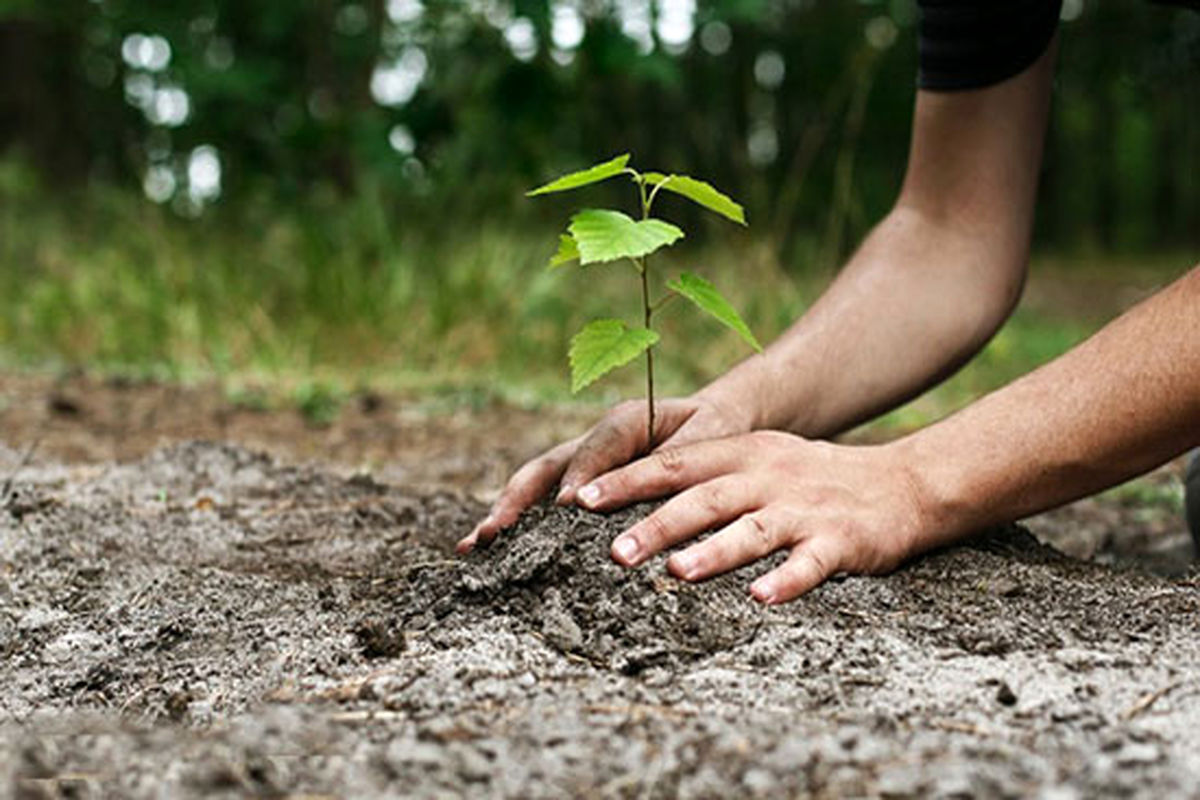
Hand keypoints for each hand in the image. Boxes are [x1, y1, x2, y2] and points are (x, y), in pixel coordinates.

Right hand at [457, 394, 751, 553]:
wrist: (715, 421)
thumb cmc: (716, 428)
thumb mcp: (710, 434)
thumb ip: (680, 457)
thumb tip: (650, 484)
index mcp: (626, 421)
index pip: (596, 449)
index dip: (580, 475)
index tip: (567, 507)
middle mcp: (594, 441)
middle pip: (546, 468)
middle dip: (517, 500)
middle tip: (492, 533)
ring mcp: (582, 463)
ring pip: (535, 486)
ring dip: (505, 514)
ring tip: (474, 546)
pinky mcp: (581, 485)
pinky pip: (545, 502)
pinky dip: (519, 525)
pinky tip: (490, 553)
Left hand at [570, 431, 929, 603]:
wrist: (901, 483)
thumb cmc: (811, 478)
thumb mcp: (758, 460)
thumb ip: (704, 474)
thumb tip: (629, 499)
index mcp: (743, 454)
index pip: (675, 464)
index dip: (627, 480)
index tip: (580, 499)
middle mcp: (768, 477)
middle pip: (705, 498)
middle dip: (657, 524)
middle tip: (614, 551)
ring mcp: (804, 509)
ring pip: (752, 530)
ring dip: (713, 551)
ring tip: (676, 573)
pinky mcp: (840, 541)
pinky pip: (810, 563)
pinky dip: (786, 580)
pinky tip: (761, 598)